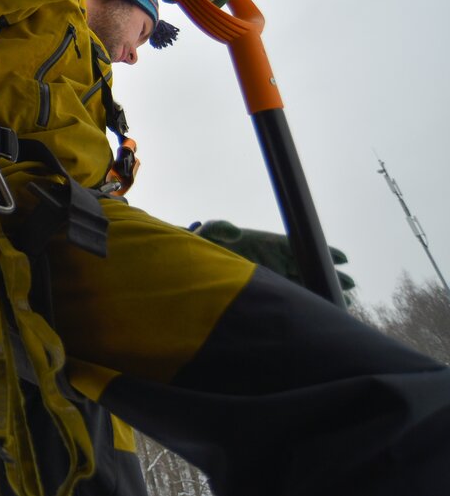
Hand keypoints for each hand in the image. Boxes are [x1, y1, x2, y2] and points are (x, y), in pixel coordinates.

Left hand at [190, 220, 354, 292]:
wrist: (189, 266)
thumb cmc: (198, 246)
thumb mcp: (207, 233)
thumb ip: (218, 228)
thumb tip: (235, 232)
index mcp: (263, 243)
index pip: (297, 246)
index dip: (318, 251)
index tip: (342, 258)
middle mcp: (269, 258)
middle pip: (304, 265)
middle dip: (326, 273)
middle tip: (351, 285)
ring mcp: (266, 275)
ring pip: (300, 282)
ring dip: (320, 289)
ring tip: (344, 301)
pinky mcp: (260, 290)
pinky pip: (286, 295)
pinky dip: (304, 302)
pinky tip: (319, 313)